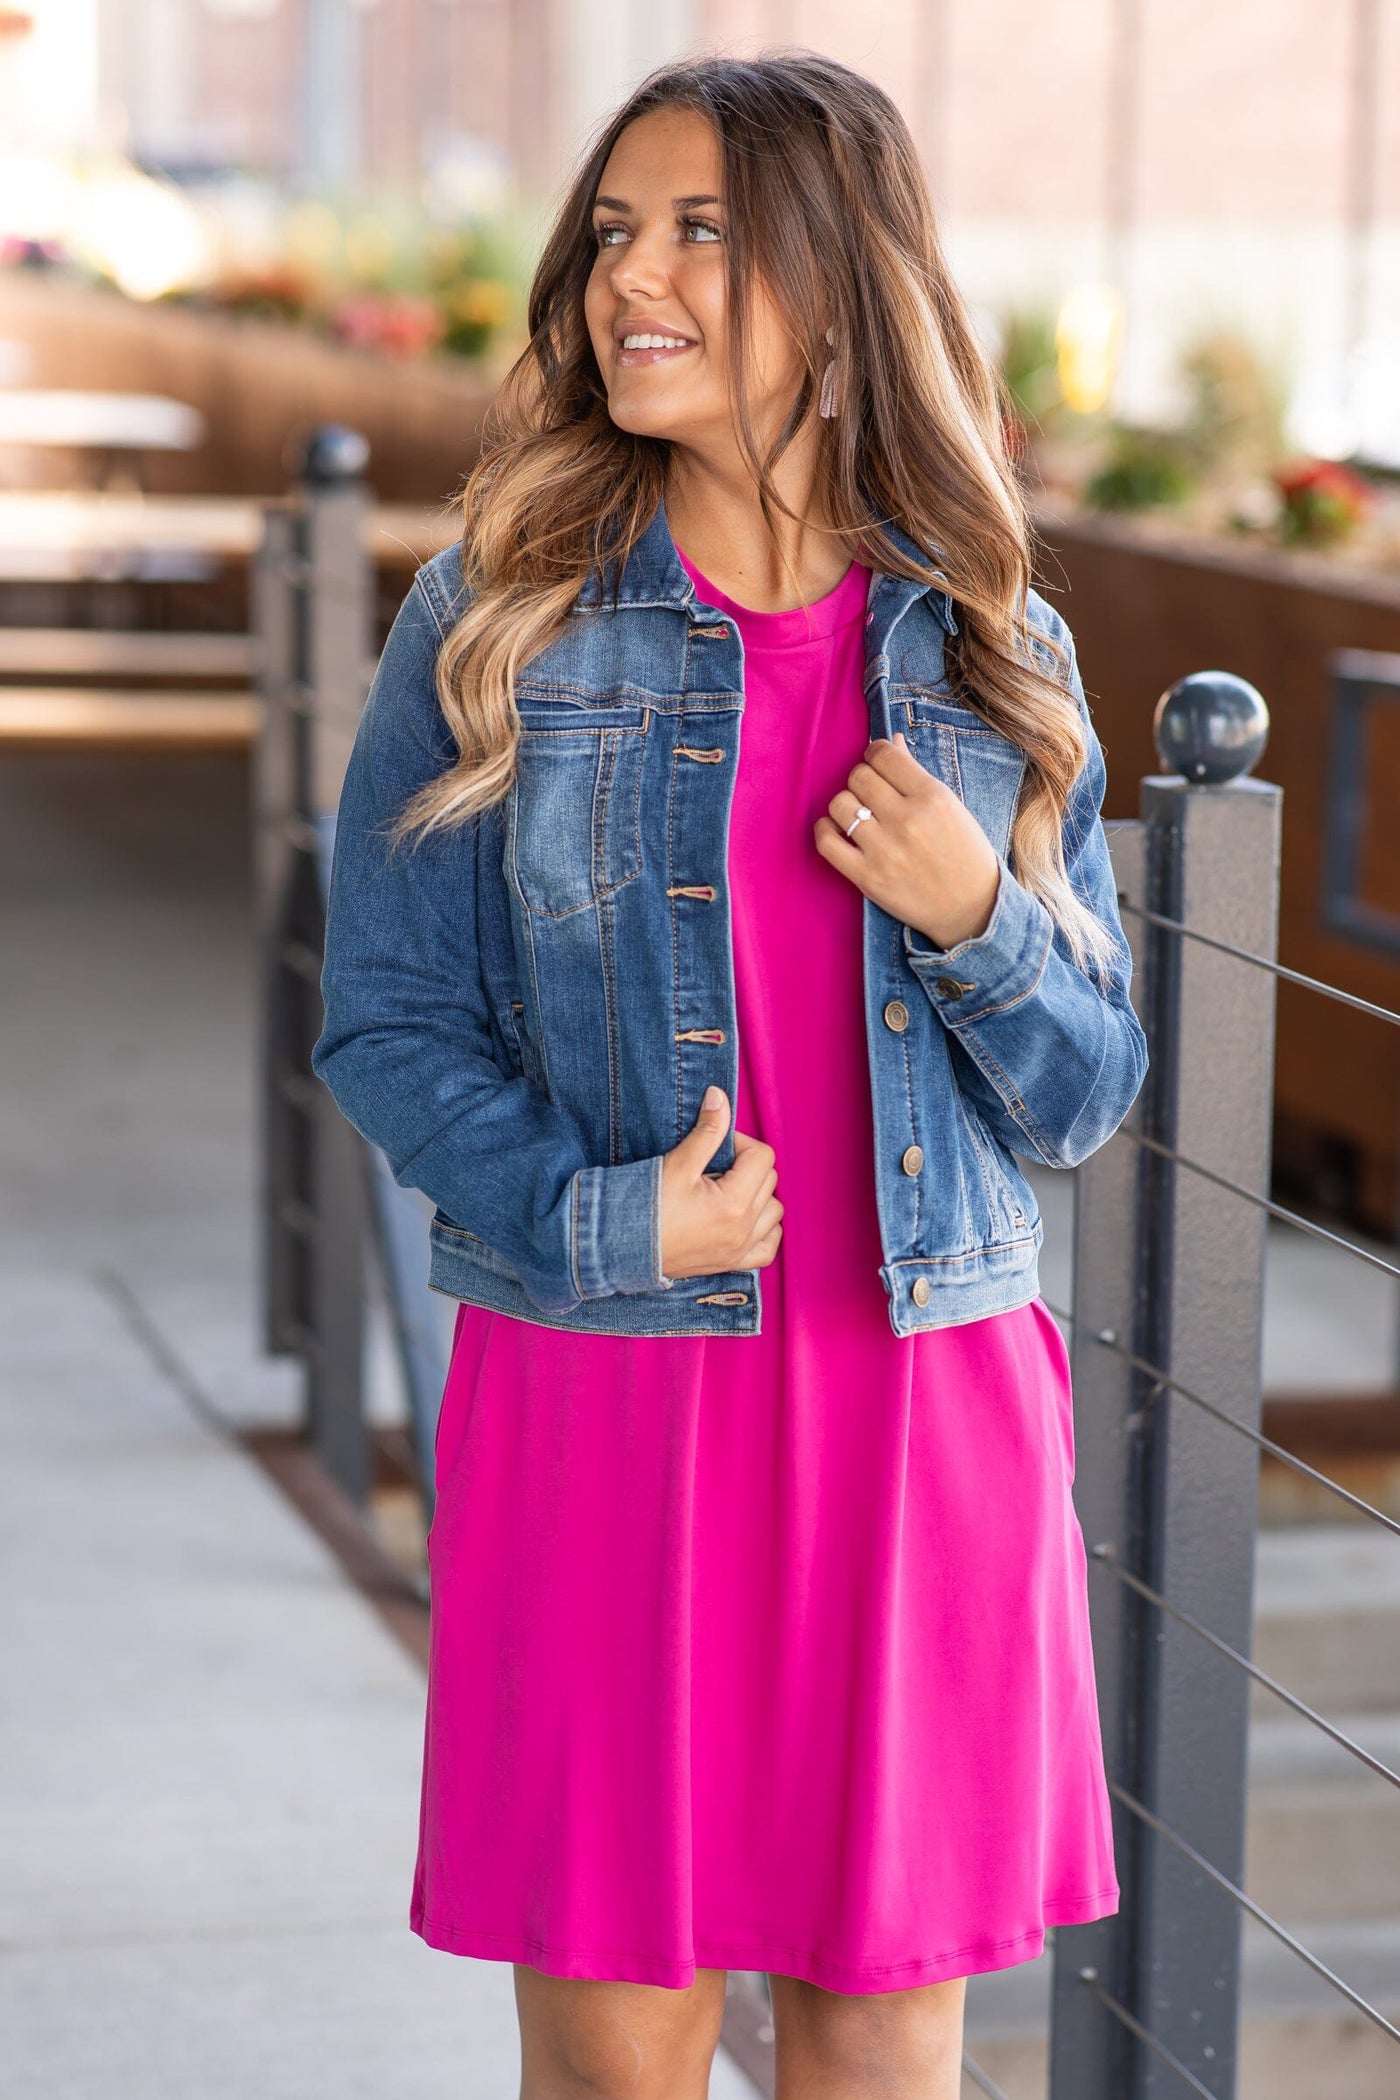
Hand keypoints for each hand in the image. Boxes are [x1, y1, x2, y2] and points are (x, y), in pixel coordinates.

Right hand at [659, 1086, 782, 1279]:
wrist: (620, 1248)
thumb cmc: (647, 1208)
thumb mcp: (678, 1164)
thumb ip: (707, 1131)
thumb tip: (720, 1096)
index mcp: (734, 1204)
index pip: (762, 1157)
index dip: (740, 1143)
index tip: (715, 1146)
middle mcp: (744, 1230)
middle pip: (769, 1181)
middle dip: (747, 1166)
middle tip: (715, 1166)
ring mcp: (739, 1251)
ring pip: (774, 1213)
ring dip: (759, 1196)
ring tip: (728, 1190)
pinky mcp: (731, 1264)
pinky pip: (768, 1247)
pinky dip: (764, 1230)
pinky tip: (744, 1219)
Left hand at [814, 732, 1000, 949]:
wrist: (972, 909)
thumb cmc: (964, 854)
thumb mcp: (952, 807)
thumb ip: (917, 774)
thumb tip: (890, 742)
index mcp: (933, 797)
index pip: (883, 755)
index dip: (875, 755)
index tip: (878, 766)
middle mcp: (907, 820)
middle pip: (858, 776)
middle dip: (862, 780)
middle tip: (872, 796)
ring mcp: (885, 850)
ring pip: (840, 804)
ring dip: (845, 805)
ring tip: (858, 816)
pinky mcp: (867, 878)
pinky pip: (826, 842)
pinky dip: (825, 831)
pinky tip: (837, 831)